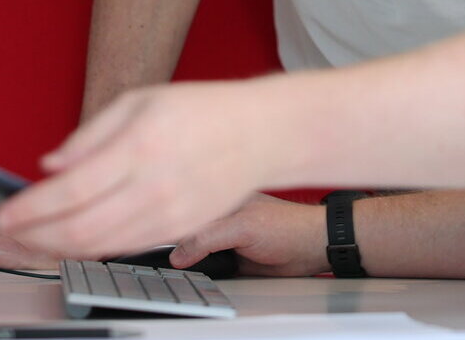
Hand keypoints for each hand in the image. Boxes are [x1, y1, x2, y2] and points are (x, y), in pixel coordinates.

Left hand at [0, 80, 282, 257]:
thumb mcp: (139, 100)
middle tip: (8, 234)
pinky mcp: (178, 230)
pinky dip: (89, 251)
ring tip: (29, 242)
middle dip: (34, 238)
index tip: (4, 213)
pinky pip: (123, 249)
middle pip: (80, 229)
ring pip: (100, 247)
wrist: (259, 134)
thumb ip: (90, 135)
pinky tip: (69, 242)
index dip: (31, 209)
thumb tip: (51, 165)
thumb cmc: (202, 110)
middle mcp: (154, 186)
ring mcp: (168, 214)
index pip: (71, 190)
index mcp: (140, 146)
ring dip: (56, 249)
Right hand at [173, 193, 329, 276]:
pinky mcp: (232, 256)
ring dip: (188, 255)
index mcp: (223, 197)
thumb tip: (178, 254)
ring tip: (176, 261)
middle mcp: (223, 214)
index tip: (152, 232)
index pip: (188, 206)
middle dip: (174, 238)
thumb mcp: (241, 228)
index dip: (171, 218)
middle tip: (164, 255)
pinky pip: (209, 262)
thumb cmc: (286, 227)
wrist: (312, 248)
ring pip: (196, 246)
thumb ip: (207, 238)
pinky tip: (195, 268)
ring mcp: (227, 235)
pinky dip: (200, 266)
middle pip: (188, 226)